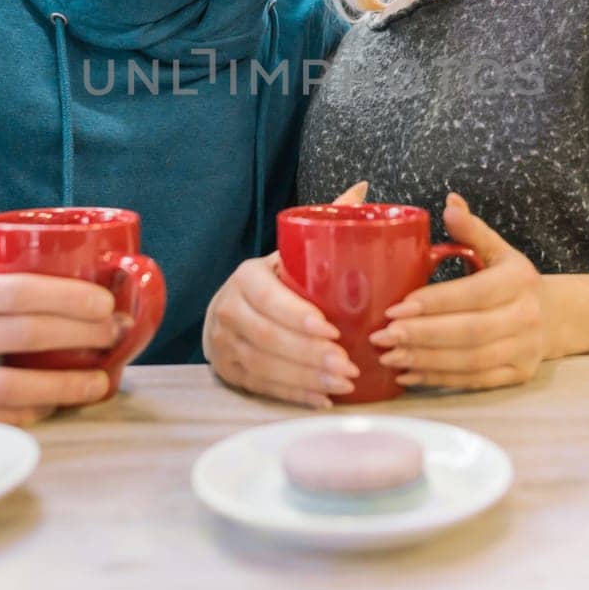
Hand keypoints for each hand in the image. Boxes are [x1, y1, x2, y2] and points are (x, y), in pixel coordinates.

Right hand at [0, 257, 123, 425]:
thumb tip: (41, 269)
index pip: (20, 291)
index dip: (69, 299)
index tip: (105, 304)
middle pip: (25, 335)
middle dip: (80, 338)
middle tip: (114, 339)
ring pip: (9, 387)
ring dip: (62, 386)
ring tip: (98, 383)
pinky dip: (20, 416)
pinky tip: (46, 408)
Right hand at [202, 181, 368, 407]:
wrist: (229, 309)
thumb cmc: (276, 281)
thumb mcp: (291, 252)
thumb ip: (325, 222)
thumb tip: (363, 190)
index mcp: (247, 277)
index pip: (267, 298)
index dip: (297, 316)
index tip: (331, 329)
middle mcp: (229, 310)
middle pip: (267, 338)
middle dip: (309, 355)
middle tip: (348, 365)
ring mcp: (225, 344)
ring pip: (264, 366)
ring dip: (305, 378)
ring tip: (343, 383)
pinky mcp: (228, 372)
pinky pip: (260, 387)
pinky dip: (293, 395)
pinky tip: (322, 400)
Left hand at [369, 192, 546, 390]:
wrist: (554, 317)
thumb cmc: (511, 280)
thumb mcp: (498, 249)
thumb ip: (472, 229)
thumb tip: (449, 203)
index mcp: (519, 280)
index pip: (473, 294)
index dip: (433, 303)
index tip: (394, 308)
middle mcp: (527, 316)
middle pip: (470, 332)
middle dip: (422, 336)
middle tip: (382, 336)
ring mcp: (525, 350)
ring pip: (470, 361)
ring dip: (426, 361)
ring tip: (389, 356)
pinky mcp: (517, 375)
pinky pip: (474, 381)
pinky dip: (438, 380)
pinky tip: (407, 375)